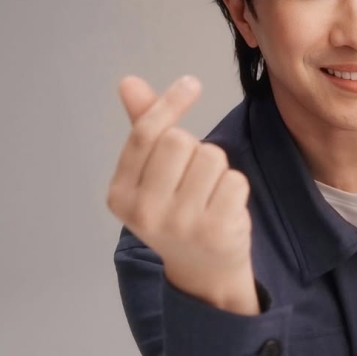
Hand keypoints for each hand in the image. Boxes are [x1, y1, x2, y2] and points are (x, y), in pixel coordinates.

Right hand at [106, 75, 259, 314]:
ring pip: (211, 157)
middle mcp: (145, 212)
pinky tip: (225, 210)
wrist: (203, 272)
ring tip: (209, 195)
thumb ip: (144, 130)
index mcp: (120, 195)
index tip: (192, 83)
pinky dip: (235, 188)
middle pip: (180, 141)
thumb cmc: (177, 213)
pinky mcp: (215, 231)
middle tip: (194, 178)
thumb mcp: (152, 177)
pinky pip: (235, 180)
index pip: (145, 135)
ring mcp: (180, 224)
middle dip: (194, 148)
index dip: (170, 104)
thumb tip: (129, 83)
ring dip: (218, 169)